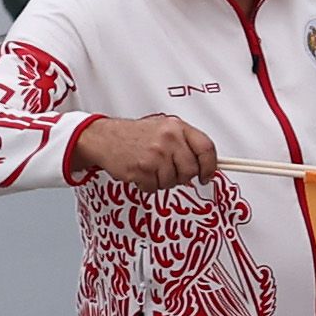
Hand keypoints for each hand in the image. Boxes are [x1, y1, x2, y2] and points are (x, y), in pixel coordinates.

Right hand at [75, 114, 219, 190]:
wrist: (105, 138)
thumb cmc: (136, 134)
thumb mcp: (166, 128)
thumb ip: (186, 143)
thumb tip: (207, 163)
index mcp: (177, 127)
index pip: (206, 148)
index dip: (210, 166)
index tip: (207, 175)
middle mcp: (168, 139)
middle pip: (191, 170)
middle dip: (183, 176)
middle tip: (172, 173)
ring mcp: (154, 155)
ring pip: (173, 181)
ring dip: (163, 181)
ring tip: (152, 169)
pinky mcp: (141, 170)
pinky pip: (154, 188)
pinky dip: (149, 185)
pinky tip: (141, 173)